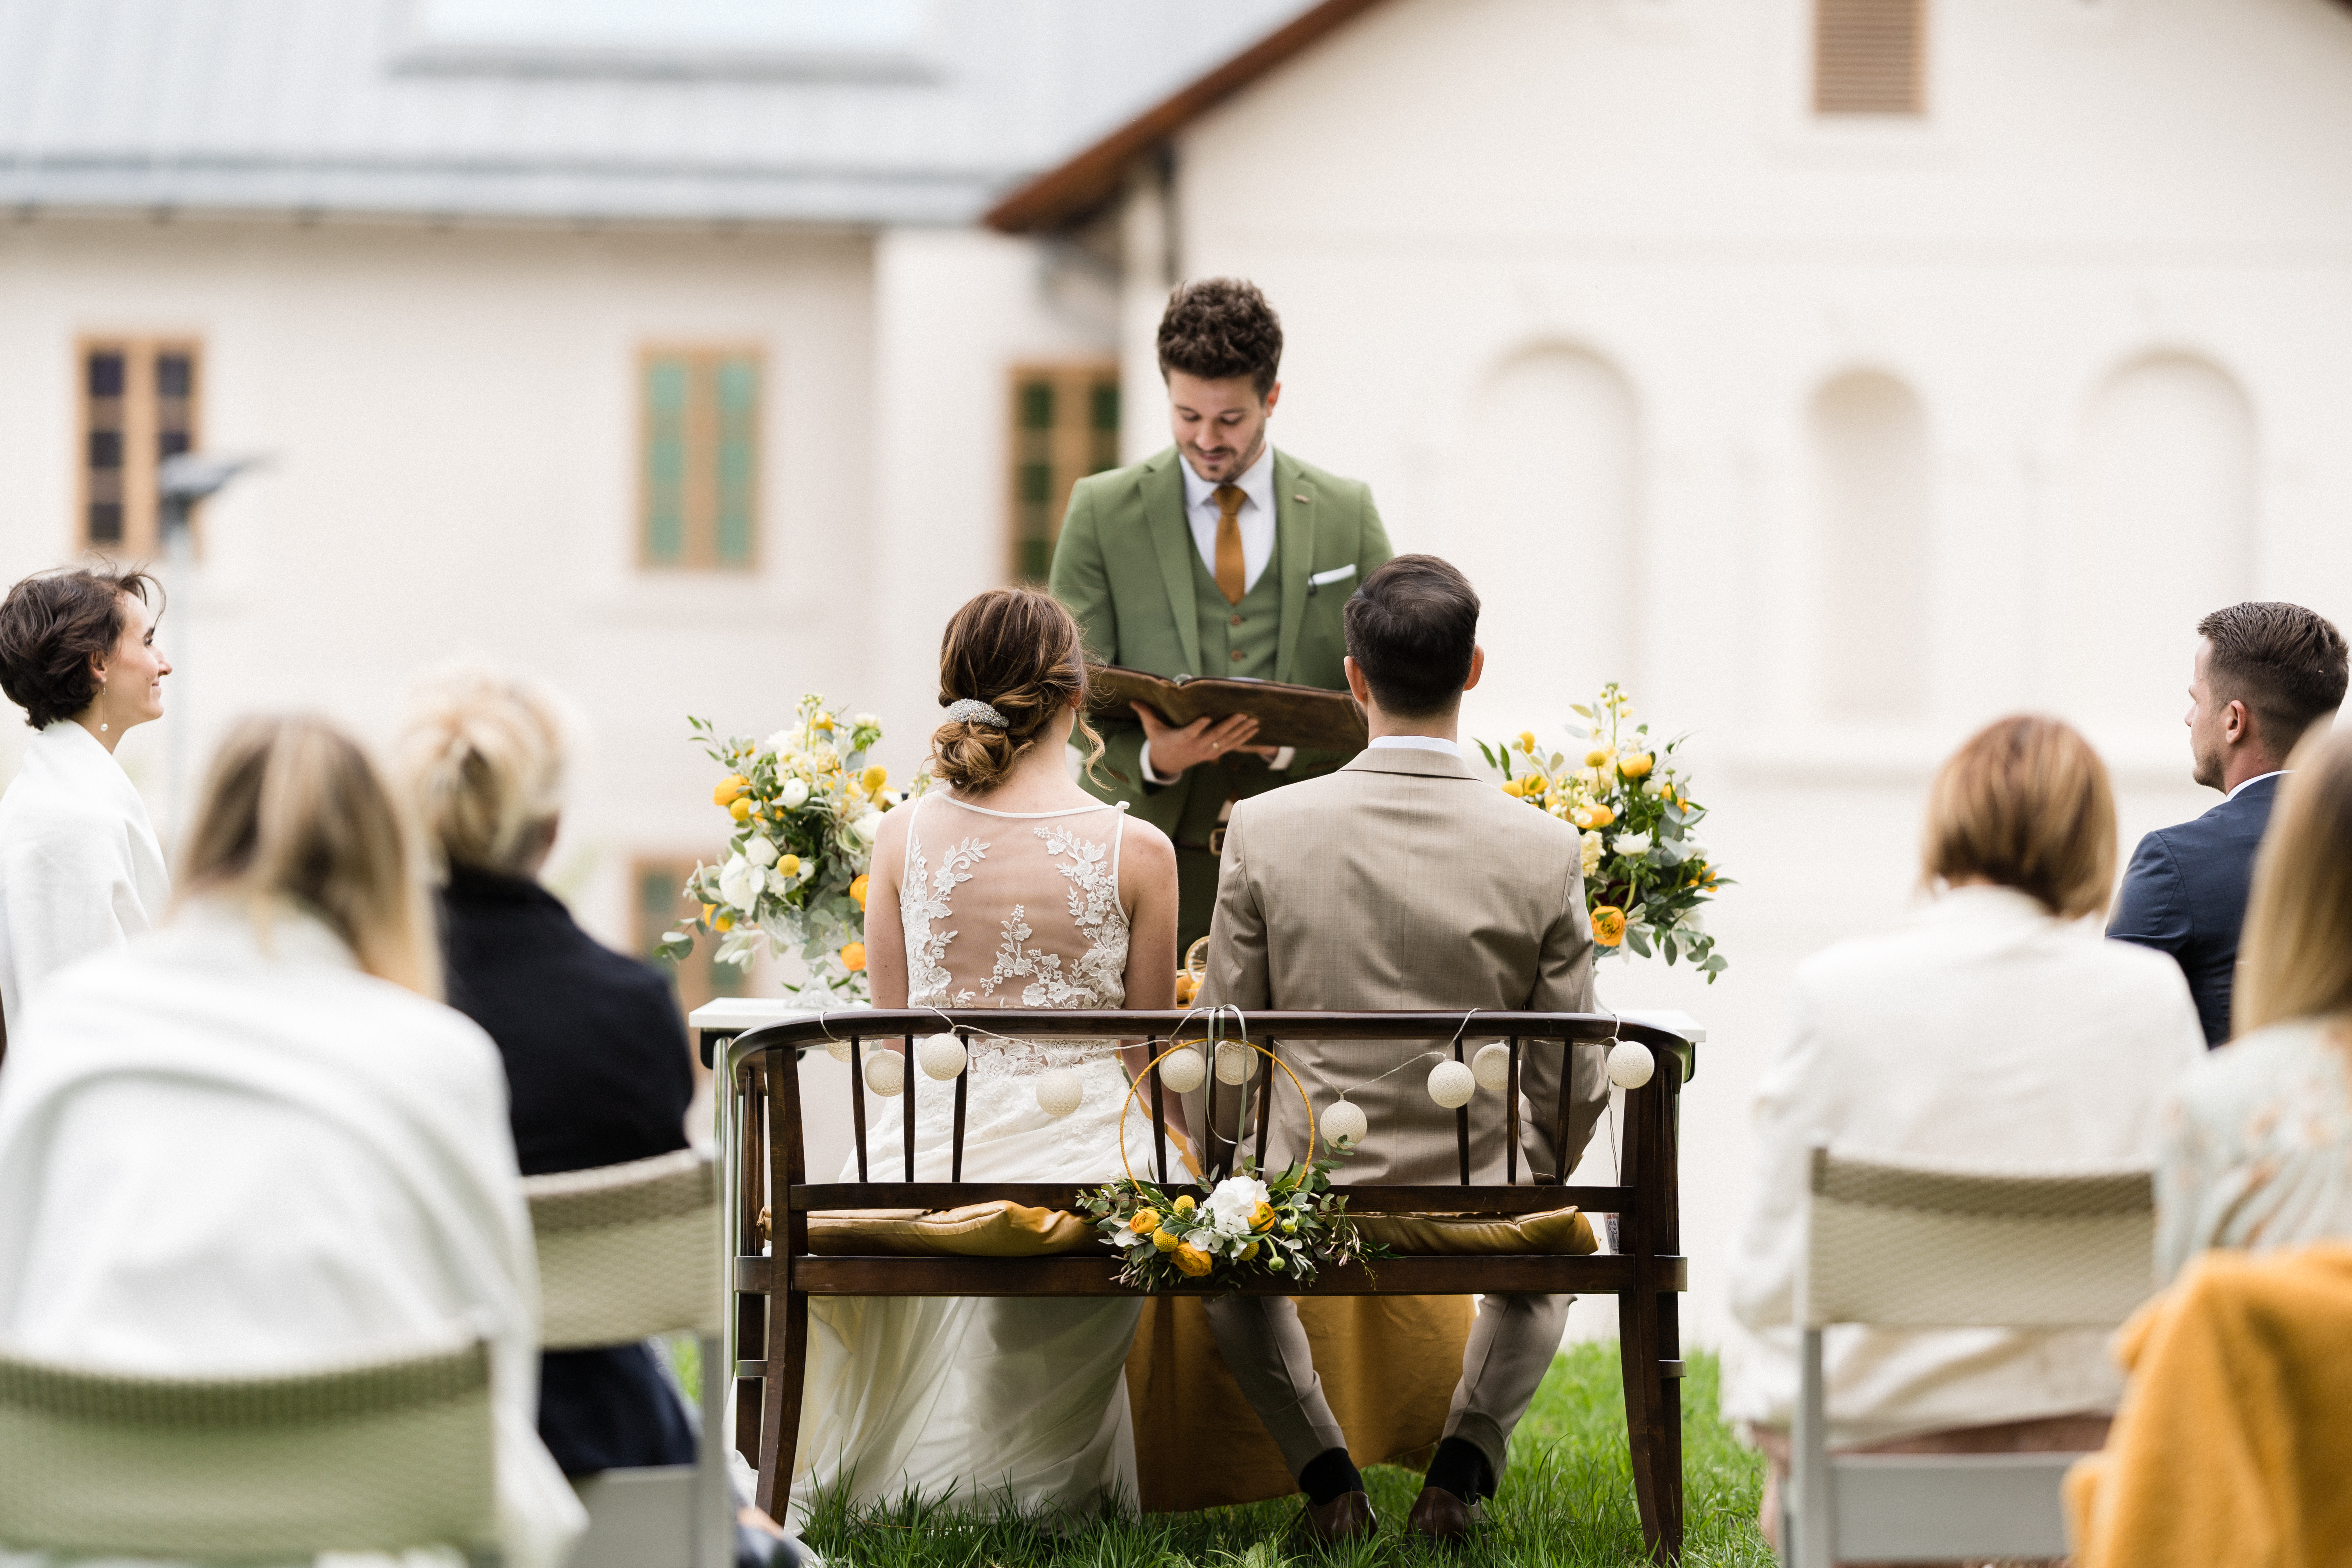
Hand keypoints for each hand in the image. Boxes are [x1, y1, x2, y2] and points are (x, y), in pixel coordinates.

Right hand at [1133, 701, 1260, 774]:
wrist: (1167, 763)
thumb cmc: (1160, 741)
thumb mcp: (1151, 729)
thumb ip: (1146, 713)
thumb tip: (1133, 699)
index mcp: (1180, 739)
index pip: (1190, 733)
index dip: (1198, 726)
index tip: (1206, 717)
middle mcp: (1196, 747)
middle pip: (1214, 737)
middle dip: (1229, 726)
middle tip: (1242, 714)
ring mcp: (1207, 752)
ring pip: (1226, 742)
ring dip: (1241, 731)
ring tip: (1254, 720)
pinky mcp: (1213, 753)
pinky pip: (1231, 746)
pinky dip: (1243, 738)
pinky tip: (1254, 729)